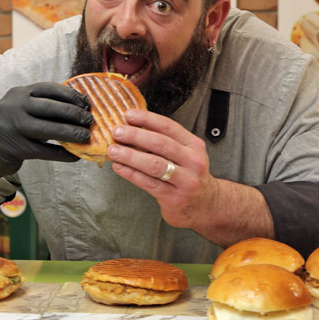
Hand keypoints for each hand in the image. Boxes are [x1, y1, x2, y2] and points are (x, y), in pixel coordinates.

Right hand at [0, 82, 93, 178]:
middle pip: (50, 108)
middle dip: (75, 114)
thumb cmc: (13, 129)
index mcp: (18, 93)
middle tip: (90, 121)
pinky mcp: (14, 148)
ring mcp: (12, 127)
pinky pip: (44, 151)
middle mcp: (13, 107)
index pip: (49, 89)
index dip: (71, 95)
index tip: (87, 104)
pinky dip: (62, 154)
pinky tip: (75, 156)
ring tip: (86, 137)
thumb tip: (82, 109)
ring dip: (71, 133)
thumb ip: (45, 107)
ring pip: (48, 130)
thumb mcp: (24, 111)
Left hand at [108, 109, 218, 228]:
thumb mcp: (185, 154)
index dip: (147, 119)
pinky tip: (118, 166)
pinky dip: (130, 173)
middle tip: (117, 132)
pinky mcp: (174, 197)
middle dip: (136, 136)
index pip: (169, 127)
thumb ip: (164, 142)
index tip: (128, 115)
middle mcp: (193, 162)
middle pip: (161, 144)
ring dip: (130, 156)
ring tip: (113, 150)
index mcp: (194, 146)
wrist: (205, 204)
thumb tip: (131, 127)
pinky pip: (148, 183)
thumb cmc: (188, 174)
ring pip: (154, 165)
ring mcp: (185, 181)